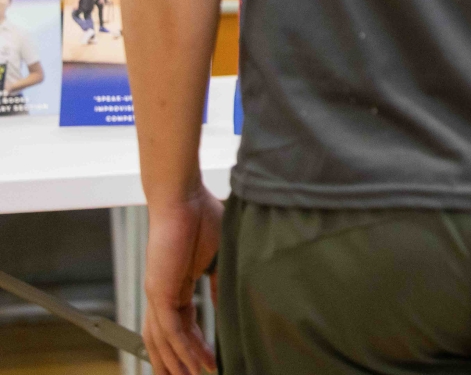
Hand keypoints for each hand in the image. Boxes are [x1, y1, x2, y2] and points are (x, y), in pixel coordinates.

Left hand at [143, 191, 222, 374]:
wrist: (184, 198)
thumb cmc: (202, 216)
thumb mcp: (218, 257)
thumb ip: (219, 283)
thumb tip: (227, 303)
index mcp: (175, 284)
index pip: (183, 324)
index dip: (195, 345)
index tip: (210, 361)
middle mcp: (162, 293)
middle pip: (164, 339)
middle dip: (176, 364)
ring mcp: (158, 293)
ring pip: (162, 340)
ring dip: (176, 363)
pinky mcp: (160, 290)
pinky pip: (170, 329)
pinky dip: (183, 348)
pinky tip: (196, 362)